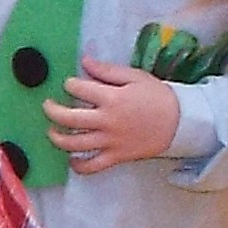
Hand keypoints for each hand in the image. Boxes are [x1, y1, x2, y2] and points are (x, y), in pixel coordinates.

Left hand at [43, 61, 181, 168]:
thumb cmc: (157, 96)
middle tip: (47, 105)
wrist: (180, 122)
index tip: (71, 84)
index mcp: (112, 98)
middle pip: (68, 118)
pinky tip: (71, 159)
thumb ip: (107, 71)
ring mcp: (110, 142)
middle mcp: (107, 121)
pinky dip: (78, 165)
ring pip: (74, 144)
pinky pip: (91, 166)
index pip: (78, 89)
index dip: (70, 84)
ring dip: (57, 138)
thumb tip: (85, 61)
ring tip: (53, 131)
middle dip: (52, 110)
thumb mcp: (134, 76)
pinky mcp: (116, 157)